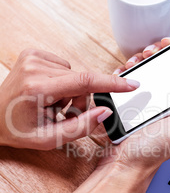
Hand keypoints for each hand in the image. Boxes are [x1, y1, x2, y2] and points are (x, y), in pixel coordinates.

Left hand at [0, 49, 138, 149]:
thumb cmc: (17, 129)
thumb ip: (81, 127)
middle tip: (64, 114)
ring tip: (53, 104)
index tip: (131, 84)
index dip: (112, 83)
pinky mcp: (33, 53)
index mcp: (37, 89)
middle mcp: (34, 68)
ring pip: (74, 73)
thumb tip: (105, 112)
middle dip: (81, 99)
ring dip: (71, 91)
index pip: (84, 81)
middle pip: (81, 80)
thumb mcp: (49, 139)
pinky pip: (64, 67)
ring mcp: (32, 57)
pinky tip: (47, 92)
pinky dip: (62, 81)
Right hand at [98, 38, 169, 192]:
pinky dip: (130, 73)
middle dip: (161, 52)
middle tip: (153, 51)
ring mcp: (154, 102)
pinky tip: (126, 72)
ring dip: (144, 60)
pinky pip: (135, 83)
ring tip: (137, 61)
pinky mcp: (137, 104)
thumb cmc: (155, 149)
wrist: (124, 162)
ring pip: (152, 71)